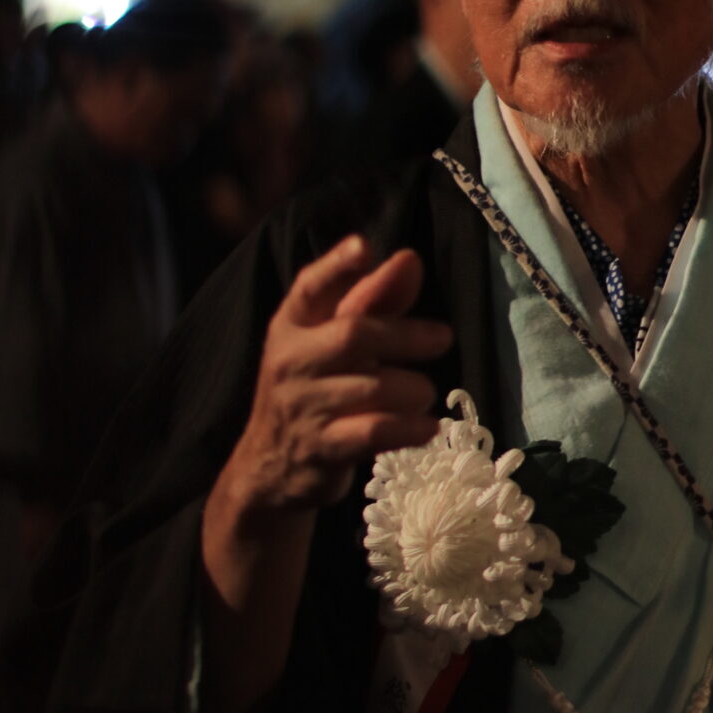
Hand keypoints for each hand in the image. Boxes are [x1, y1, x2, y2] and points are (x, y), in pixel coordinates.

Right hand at [221, 233, 452, 519]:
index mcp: (291, 326)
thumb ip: (373, 301)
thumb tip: (409, 260)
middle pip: (355, 335)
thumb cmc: (314, 390)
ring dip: (414, 388)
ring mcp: (304, 406)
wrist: (270, 466)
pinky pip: (375, 431)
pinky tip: (427, 427)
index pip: (311, 287)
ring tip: (423, 393)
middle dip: (407, 334)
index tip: (364, 247)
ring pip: (374, 387)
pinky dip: (410, 428)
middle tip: (442, 337)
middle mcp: (291, 361)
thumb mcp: (332, 342)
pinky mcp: (323, 448)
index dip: (337, 265)